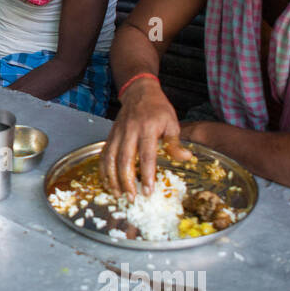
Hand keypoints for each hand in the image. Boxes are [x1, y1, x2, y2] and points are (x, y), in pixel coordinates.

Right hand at [99, 78, 190, 198]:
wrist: (139, 92)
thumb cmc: (158, 108)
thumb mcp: (172, 123)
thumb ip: (175, 143)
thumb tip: (186, 159)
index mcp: (148, 129)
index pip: (147, 155)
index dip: (147, 175)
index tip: (148, 191)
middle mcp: (130, 132)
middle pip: (125, 160)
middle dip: (127, 181)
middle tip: (132, 198)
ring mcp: (118, 133)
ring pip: (110, 159)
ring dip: (112, 179)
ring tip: (118, 194)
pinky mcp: (110, 135)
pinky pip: (104, 154)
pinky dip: (103, 170)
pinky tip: (107, 181)